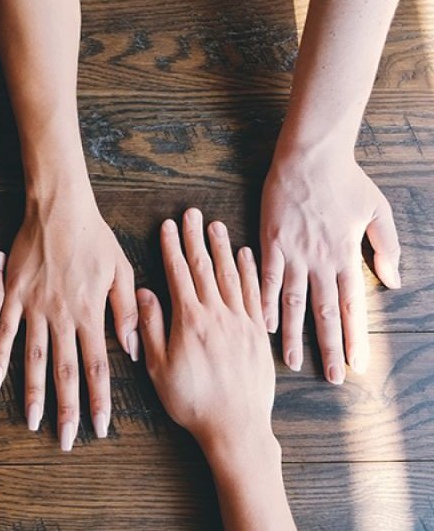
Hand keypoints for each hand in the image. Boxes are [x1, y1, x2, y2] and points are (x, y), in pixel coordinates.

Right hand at [0, 187, 137, 450]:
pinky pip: (4, 331)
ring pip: (34, 358)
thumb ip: (126, 311)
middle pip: (65, 371)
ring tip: (32, 421)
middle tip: (66, 440)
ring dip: (33, 393)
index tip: (100, 427)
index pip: (97, 366)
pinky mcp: (13, 295)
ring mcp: (34, 307)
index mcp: (90, 312)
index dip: (99, 400)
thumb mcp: (121, 270)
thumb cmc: (94, 237)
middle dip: (67, 409)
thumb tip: (133, 349)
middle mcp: (62, 316)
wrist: (58, 207)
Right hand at [137, 208, 273, 447]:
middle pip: (204, 267)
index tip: (168, 226)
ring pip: (231, 275)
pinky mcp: (258, 333)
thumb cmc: (191, 401)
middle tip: (192, 213)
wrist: (236, 427)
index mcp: (189, 320)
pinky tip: (246, 256)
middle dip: (196, 238)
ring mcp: (241, 322)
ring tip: (216, 225)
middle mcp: (217, 314)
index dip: (172, 247)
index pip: (178, 273)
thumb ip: (150, 327)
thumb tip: (143, 293)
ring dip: (222, 248)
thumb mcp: (158, 368)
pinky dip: (250, 271)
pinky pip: (255, 294)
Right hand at [260, 150, 400, 382]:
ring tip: (291, 362)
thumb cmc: (345, 181)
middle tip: (332, 378)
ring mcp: (293, 253)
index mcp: (346, 256)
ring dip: (293, 335)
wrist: (310, 157)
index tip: (358, 365)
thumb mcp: (378, 211)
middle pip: (324, 312)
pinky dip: (265, 303)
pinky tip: (263, 325)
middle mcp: (320, 261)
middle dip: (329, 347)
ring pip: (294, 302)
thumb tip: (394, 282)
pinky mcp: (271, 243)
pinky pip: (267, 279)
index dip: (355, 337)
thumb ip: (386, 247)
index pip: (352, 305)